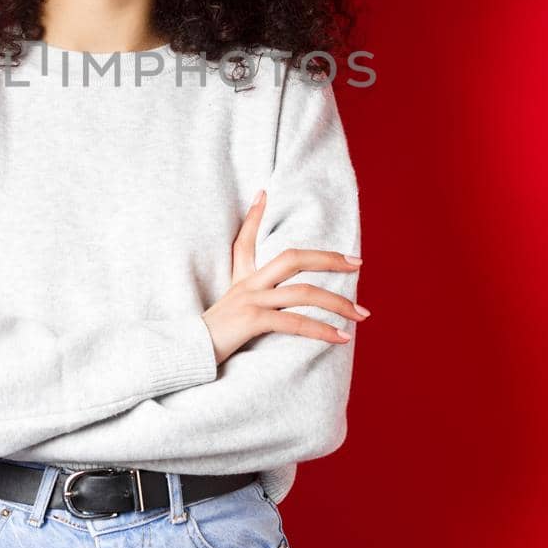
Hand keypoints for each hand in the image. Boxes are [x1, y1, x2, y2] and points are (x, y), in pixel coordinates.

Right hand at [200, 190, 366, 365]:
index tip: (263, 193)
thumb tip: (254, 306)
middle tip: (358, 263)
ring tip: (362, 315)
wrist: (186, 355)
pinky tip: (342, 337)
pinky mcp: (252, 320)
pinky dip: (322, 330)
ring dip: (338, 303)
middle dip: (329, 259)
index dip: (253, 215)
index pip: (245, 239)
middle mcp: (247, 284)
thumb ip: (239, 300)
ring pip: (303, 292)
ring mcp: (251, 300)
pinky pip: (295, 322)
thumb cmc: (210, 338)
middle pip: (294, 258)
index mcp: (240, 279)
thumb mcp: (222, 312)